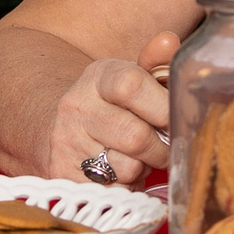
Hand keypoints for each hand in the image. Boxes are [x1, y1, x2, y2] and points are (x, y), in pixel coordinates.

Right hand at [45, 30, 179, 184]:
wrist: (56, 129)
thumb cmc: (110, 105)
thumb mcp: (129, 79)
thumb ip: (156, 63)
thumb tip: (170, 42)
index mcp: (98, 77)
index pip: (133, 85)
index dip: (163, 106)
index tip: (176, 118)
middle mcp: (77, 107)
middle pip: (135, 136)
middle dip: (161, 149)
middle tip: (164, 147)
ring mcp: (67, 142)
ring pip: (127, 169)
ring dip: (143, 170)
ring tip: (138, 159)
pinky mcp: (62, 175)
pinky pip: (113, 191)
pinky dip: (126, 188)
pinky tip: (120, 175)